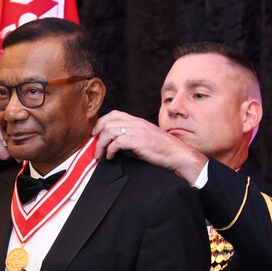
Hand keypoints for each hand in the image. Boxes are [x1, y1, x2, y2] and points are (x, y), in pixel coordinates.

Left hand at [92, 111, 206, 184]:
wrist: (177, 154)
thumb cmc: (163, 149)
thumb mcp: (146, 137)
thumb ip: (133, 136)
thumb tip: (117, 143)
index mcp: (138, 121)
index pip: (114, 114)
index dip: (102, 122)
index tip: (96, 133)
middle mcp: (136, 123)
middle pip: (108, 122)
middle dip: (97, 134)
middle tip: (94, 145)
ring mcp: (137, 131)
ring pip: (110, 131)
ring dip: (101, 144)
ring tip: (100, 155)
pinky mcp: (138, 141)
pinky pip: (117, 142)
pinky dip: (110, 150)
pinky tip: (111, 157)